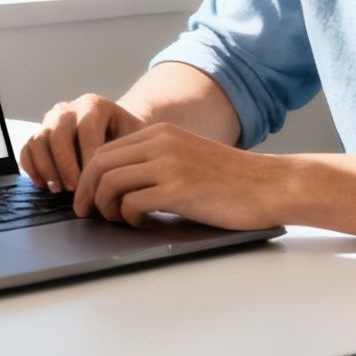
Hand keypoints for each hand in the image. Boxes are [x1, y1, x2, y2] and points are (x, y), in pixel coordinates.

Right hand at [18, 94, 149, 193]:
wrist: (115, 128)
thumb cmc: (127, 136)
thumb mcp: (135, 138)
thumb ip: (128, 153)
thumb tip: (119, 182)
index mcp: (94, 105)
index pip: (86, 130)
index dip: (87, 158)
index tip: (93, 181)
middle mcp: (69, 109)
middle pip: (58, 135)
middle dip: (65, 166)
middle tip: (73, 189)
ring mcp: (51, 120)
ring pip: (38, 140)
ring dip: (46, 168)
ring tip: (58, 189)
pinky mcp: (39, 133)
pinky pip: (27, 148)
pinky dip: (31, 167)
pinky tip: (42, 184)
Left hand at [71, 122, 285, 230]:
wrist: (270, 185)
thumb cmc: (232, 180)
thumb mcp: (187, 157)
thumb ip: (155, 162)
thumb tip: (116, 185)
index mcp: (161, 133)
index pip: (106, 150)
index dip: (88, 177)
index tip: (85, 197)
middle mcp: (161, 143)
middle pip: (100, 164)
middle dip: (86, 191)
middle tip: (86, 213)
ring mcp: (169, 164)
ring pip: (110, 182)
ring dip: (104, 206)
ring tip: (115, 220)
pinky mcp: (179, 190)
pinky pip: (132, 202)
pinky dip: (127, 216)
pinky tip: (140, 222)